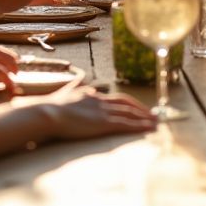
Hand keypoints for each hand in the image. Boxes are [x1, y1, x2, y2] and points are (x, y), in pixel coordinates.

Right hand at [14, 87, 156, 138]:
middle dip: (142, 110)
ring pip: (130, 114)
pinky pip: (126, 124)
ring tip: (156, 122)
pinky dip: (139, 126)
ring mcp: (103, 112)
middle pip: (127, 104)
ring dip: (145, 118)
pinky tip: (149, 128)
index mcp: (93, 95)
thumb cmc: (53, 105)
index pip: (117, 98)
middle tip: (154, 115)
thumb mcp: (67, 91)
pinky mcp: (103, 123)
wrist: (48, 112)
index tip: (139, 108)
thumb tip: (79, 77)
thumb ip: (75, 86)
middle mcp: (101, 101)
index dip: (130, 104)